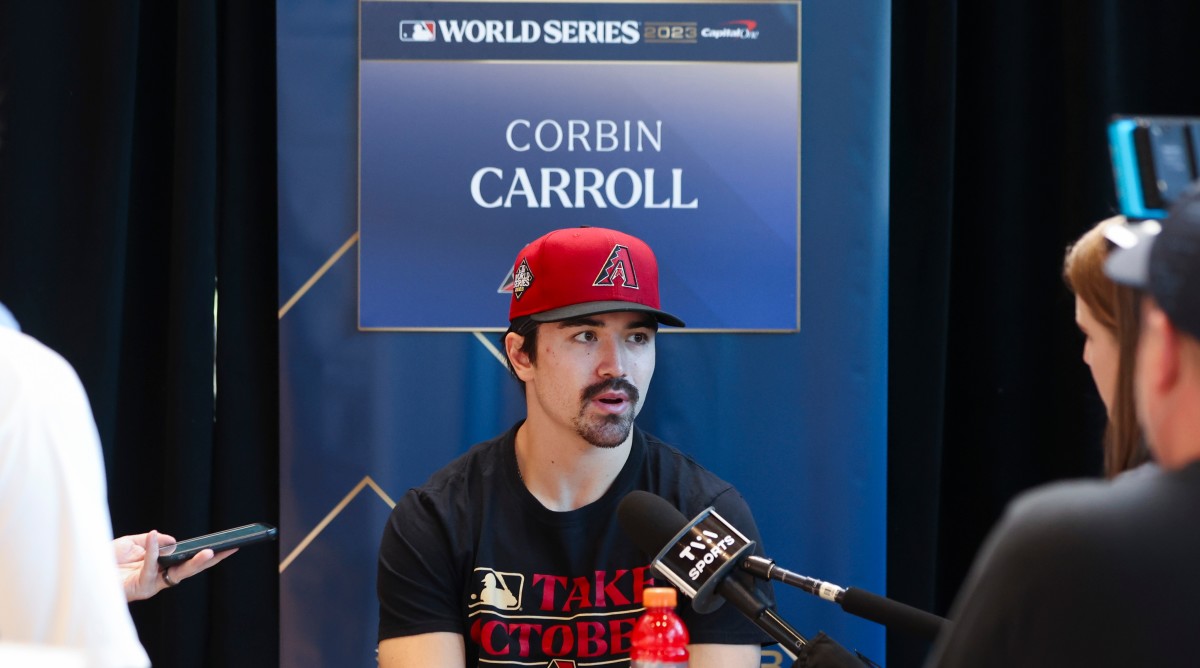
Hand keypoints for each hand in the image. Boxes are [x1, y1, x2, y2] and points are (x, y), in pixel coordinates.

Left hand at [115, 529, 236, 600]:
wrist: (84, 571)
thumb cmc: (107, 558)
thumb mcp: (132, 542)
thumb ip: (154, 541)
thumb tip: (174, 541)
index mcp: (160, 566)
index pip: (187, 560)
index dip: (205, 554)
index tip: (224, 545)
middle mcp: (160, 577)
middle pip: (191, 569)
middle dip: (211, 560)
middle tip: (229, 550)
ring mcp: (152, 584)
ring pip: (179, 574)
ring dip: (195, 563)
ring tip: (209, 551)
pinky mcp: (140, 587)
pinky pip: (151, 567)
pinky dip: (152, 550)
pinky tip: (154, 536)